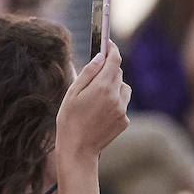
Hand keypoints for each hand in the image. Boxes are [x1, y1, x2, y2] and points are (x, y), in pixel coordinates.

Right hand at [55, 43, 130, 159]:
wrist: (77, 150)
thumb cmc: (69, 120)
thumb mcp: (72, 93)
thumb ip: (88, 73)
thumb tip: (100, 57)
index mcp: (102, 87)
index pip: (114, 60)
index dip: (112, 49)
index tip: (108, 44)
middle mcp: (116, 97)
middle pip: (118, 73)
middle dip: (108, 71)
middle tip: (94, 78)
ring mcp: (122, 110)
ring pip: (123, 88)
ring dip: (113, 87)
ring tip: (96, 99)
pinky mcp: (124, 121)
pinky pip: (123, 104)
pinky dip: (115, 103)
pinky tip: (100, 113)